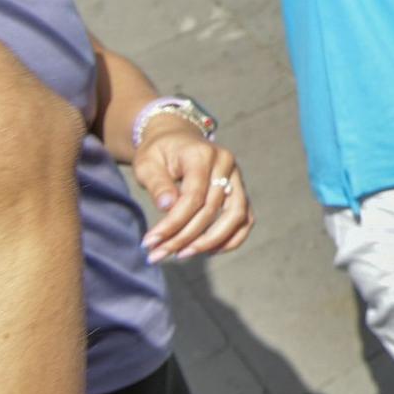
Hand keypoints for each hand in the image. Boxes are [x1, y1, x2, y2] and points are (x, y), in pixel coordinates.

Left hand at [132, 116, 252, 261]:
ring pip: (237, 216)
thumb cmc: (159, 152)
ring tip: (183, 255)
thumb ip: (158, 184)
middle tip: (157, 255)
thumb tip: (167, 207)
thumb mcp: (148, 164)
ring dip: (210, 241)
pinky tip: (208, 250)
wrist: (176, 138)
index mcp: (202, 155)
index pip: (193, 197)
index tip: (150, 243)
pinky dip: (231, 238)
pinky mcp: (239, 190)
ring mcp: (237, 177)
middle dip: (184, 237)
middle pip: (212, 209)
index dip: (173, 223)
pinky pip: (245, 218)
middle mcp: (226, 165)